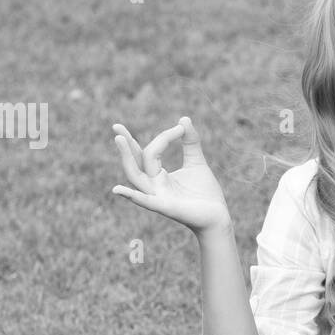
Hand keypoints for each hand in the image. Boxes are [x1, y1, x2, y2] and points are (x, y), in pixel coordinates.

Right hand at [110, 117, 231, 233]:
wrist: (218, 216)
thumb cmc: (205, 193)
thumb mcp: (196, 162)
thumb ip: (190, 142)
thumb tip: (184, 119)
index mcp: (159, 176)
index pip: (148, 153)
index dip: (160, 138)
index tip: (179, 127)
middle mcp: (154, 186)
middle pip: (135, 164)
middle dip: (125, 146)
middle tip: (116, 127)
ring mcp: (158, 197)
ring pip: (136, 177)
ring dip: (127, 158)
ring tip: (119, 139)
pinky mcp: (166, 208)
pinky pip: (146, 201)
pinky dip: (133, 196)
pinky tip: (118, 189)